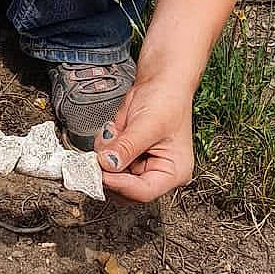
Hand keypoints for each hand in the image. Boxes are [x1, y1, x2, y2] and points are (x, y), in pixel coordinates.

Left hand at [94, 74, 195, 201]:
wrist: (161, 81)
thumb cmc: (167, 99)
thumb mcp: (147, 124)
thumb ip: (126, 147)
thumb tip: (107, 164)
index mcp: (174, 172)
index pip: (143, 192)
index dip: (119, 184)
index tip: (101, 171)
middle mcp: (158, 173)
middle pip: (125, 190)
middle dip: (109, 171)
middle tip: (100, 152)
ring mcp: (141, 166)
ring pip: (112, 177)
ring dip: (105, 157)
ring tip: (115, 132)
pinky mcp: (128, 157)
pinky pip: (107, 162)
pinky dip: (104, 148)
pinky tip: (114, 131)